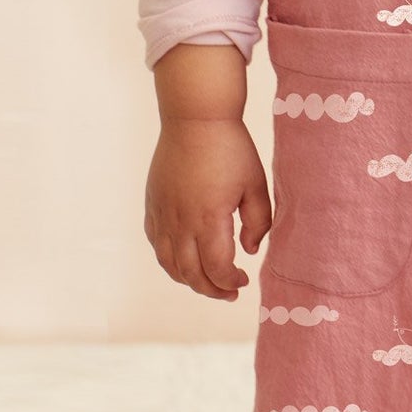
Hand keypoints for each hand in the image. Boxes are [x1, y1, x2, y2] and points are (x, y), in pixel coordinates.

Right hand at [144, 118, 271, 301]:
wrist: (195, 120)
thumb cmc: (231, 149)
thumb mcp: (256, 183)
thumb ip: (258, 221)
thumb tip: (250, 251)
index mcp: (209, 219)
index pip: (216, 269)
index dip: (230, 282)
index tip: (243, 281)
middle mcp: (180, 224)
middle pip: (191, 274)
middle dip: (211, 289)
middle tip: (229, 291)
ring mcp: (162, 216)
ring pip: (169, 265)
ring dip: (189, 279)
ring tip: (208, 281)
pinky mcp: (153, 207)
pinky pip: (157, 246)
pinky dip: (170, 261)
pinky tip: (185, 260)